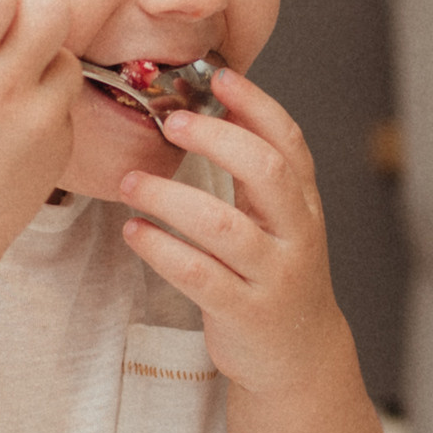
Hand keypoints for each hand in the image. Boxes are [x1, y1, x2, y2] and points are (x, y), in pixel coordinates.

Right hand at [0, 0, 77, 248]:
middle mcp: (4, 94)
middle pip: (52, 11)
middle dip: (32, 14)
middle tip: (9, 38)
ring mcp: (40, 125)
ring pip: (67, 60)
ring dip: (42, 64)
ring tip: (9, 88)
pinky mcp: (62, 149)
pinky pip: (65, 106)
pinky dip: (43, 109)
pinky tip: (12, 131)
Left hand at [116, 66, 354, 399]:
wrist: (299, 355)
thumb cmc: (275, 273)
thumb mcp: (278, 219)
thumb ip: (254, 172)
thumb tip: (215, 107)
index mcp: (302, 203)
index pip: (288, 141)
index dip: (257, 105)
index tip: (221, 77)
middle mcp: (296, 234)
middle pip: (266, 171)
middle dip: (216, 139)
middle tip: (169, 122)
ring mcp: (272, 274)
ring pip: (224, 227)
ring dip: (170, 198)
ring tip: (130, 182)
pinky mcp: (245, 312)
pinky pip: (199, 275)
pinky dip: (162, 250)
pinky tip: (135, 231)